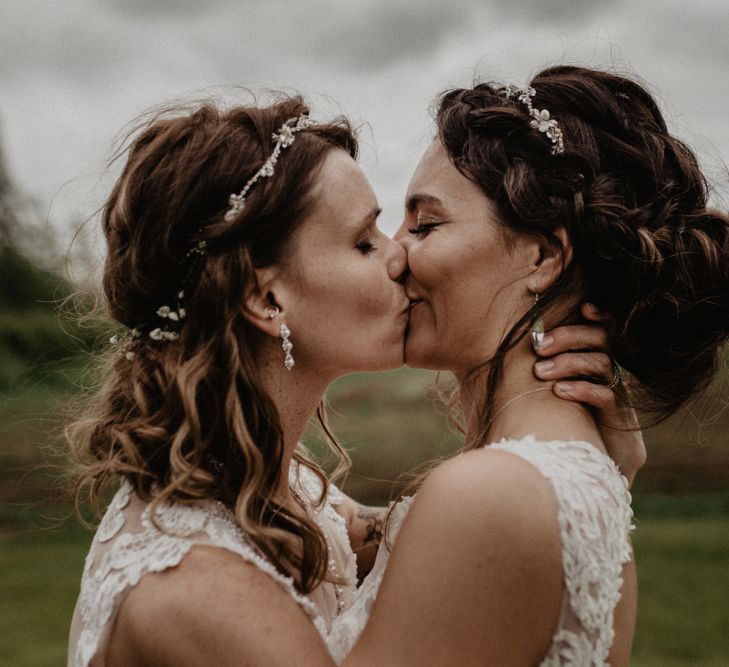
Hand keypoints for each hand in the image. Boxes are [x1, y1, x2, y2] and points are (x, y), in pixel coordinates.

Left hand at [532, 303, 645, 486]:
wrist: (594, 458)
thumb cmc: (567, 415)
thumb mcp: (553, 386)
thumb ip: (539, 366)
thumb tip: (500, 352)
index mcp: (593, 356)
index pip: (601, 326)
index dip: (597, 313)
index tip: (582, 308)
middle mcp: (607, 369)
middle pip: (599, 338)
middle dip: (567, 337)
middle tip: (539, 346)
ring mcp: (614, 390)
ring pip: (600, 363)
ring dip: (568, 363)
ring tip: (540, 371)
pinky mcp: (616, 414)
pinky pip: (604, 395)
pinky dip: (581, 389)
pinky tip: (559, 391)